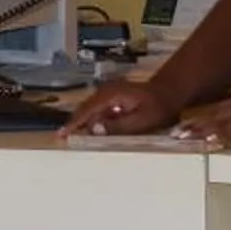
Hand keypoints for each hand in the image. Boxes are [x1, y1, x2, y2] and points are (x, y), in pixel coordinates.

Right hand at [61, 77, 178, 136]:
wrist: (168, 92)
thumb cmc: (158, 107)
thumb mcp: (142, 120)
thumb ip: (118, 126)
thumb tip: (95, 129)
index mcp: (111, 95)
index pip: (87, 111)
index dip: (73, 123)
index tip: (61, 134)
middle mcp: (106, 91)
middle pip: (84, 109)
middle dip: (73, 123)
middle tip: (62, 138)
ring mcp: (108, 93)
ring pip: (89, 109)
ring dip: (81, 122)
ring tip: (70, 135)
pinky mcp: (111, 97)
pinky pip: (97, 109)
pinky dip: (90, 119)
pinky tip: (88, 129)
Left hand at [174, 93, 230, 149]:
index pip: (226, 107)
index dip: (205, 115)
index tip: (187, 122)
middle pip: (220, 114)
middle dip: (197, 122)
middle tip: (176, 132)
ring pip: (225, 122)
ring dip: (204, 129)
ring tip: (184, 138)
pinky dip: (224, 137)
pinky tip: (212, 143)